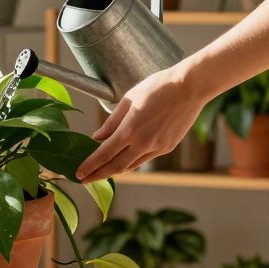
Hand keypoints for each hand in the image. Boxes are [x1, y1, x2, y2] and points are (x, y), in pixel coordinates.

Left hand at [76, 69, 206, 181]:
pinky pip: (146, 158)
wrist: (190, 87)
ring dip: (115, 170)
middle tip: (85, 180)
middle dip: (98, 175)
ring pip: (132, 165)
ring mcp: (157, 147)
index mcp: (130, 130)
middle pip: (116, 167)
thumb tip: (98, 137)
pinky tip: (126, 158)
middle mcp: (143, 143)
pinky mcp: (168, 147)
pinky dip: (133, 161)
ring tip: (103, 170)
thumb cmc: (158, 87)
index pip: (104, 155)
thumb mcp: (129, 99)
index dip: (90, 166)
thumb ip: (112, 122)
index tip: (79, 174)